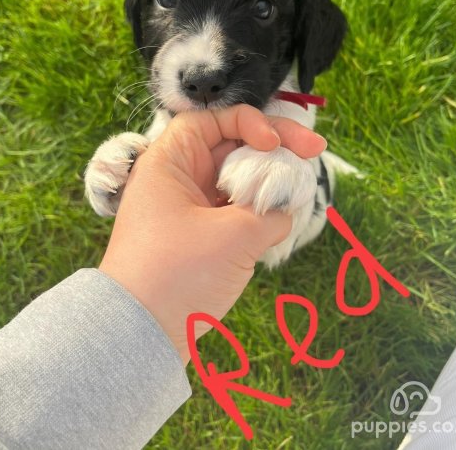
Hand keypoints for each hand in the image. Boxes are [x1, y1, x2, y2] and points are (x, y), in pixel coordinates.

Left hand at [99, 104, 326, 364]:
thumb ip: (270, 213)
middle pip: (231, 147)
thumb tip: (284, 209)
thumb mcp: (233, 237)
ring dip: (269, 180)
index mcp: (170, 163)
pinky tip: (283, 215)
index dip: (249, 122)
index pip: (212, 122)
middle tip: (315, 149)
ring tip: (302, 184)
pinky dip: (258, 209)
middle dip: (273, 147)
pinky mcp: (199, 235)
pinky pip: (234, 209)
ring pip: (237, 180)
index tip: (274, 144)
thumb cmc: (178, 274)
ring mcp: (190, 208)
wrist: (141, 333)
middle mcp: (179, 180)